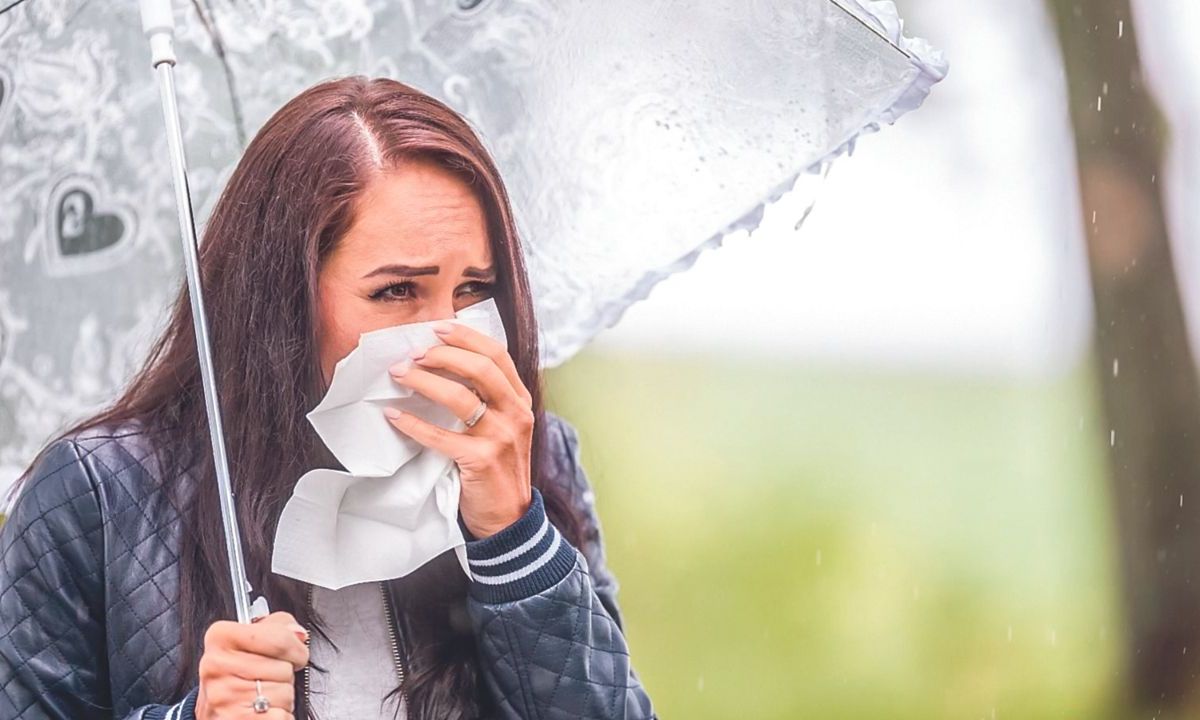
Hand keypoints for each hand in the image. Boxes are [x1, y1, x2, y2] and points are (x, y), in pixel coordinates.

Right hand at [195, 611, 308, 718]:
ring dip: (282, 697)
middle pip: (285, 668)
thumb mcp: (250, 639)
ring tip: (263, 694)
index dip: (296, 649)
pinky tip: (264, 711)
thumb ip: (279, 626)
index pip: (280, 639)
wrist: (217, 711)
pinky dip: (280, 715)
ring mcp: (224, 697)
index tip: (293, 654)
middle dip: (285, 674)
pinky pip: (280, 716)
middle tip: (268, 677)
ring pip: (285, 693)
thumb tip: (298, 633)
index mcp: (221, 638)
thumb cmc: (236, 673)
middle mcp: (217, 666)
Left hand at [386, 320, 534, 537]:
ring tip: (399, 375)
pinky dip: (413, 424)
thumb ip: (486, 398)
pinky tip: (394, 416)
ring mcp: (501, 437)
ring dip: (424, 381)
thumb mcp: (503, 426)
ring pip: (461, 397)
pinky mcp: (481, 461)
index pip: (497, 354)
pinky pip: (440, 436)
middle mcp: (515, 413)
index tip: (437, 328)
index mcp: (520, 399)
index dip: (466, 337)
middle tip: (412, 354)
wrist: (507, 517)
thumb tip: (443, 365)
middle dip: (442, 355)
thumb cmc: (497, 468)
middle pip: (481, 368)